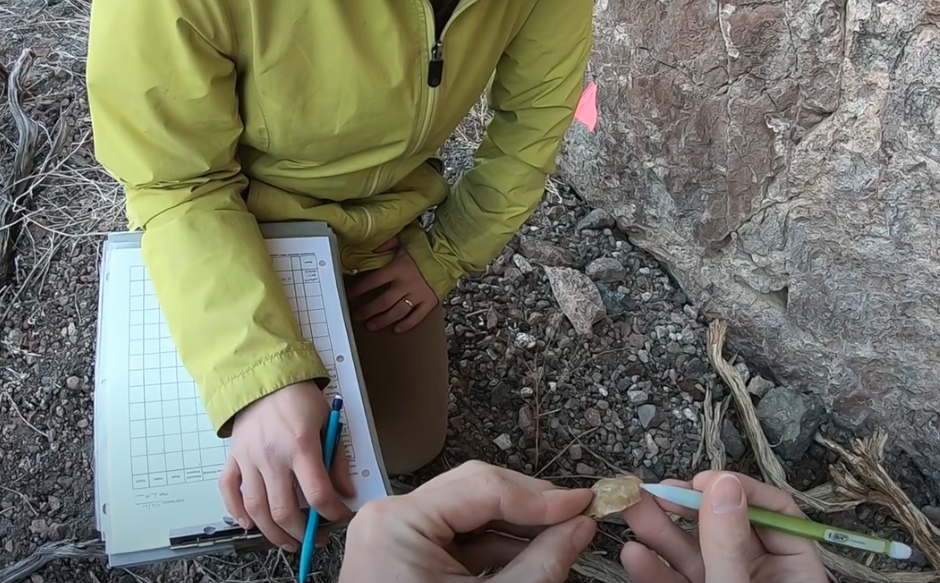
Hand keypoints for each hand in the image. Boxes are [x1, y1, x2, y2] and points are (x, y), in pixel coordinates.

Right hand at [219, 382, 355, 551]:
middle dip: (303, 532)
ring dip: (273, 532)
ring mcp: (249, 459)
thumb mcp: (328, 421)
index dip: (334, 513)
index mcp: (300, 446)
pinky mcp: (234, 458)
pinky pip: (228, 490)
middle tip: (316, 538)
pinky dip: (236, 511)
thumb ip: (336, 457)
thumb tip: (345, 489)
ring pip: (256, 509)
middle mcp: (272, 456)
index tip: (342, 517)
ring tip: (288, 541)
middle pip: (284, 510)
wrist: (264, 376)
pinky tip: (249, 523)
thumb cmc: (297, 396)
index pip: (318, 494)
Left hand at [338, 461, 597, 582]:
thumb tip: (581, 528)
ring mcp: (394, 533)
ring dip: (516, 524)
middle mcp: (389, 516)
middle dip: (529, 505)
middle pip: (474, 489)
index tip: (584, 503)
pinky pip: (456, 536)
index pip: (482, 487)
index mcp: (399, 522)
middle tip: (576, 514)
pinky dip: (495, 544)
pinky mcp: (404, 553)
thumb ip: (540, 564)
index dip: (540, 497)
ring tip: (561, 535)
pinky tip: (532, 552)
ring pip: (469, 511)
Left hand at [348, 236, 438, 333]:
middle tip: (356, 316)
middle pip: (383, 301)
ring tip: (371, 326)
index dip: (359, 290)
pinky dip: (407, 325)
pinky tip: (396, 329)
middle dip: (367, 310)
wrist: (450, 253)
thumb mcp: (404, 239)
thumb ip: (387, 243)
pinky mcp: (430, 302)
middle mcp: (406, 284)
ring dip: (382, 320)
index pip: (373, 281)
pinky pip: (417, 317)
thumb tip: (371, 249)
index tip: (349, 296)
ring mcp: (418, 294)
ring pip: (397, 312)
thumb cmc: (426, 246)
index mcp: (398, 268)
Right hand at [620, 471, 826, 582]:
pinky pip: (676, 578)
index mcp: (795, 570)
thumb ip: (729, 545)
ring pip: (692, 551)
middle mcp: (761, 574)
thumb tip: (722, 485)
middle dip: (684, 505)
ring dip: (659, 530)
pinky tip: (634, 555)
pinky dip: (653, 567)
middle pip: (723, 526)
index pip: (774, 511)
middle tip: (653, 488)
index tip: (703, 482)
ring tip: (631, 508)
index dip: (737, 490)